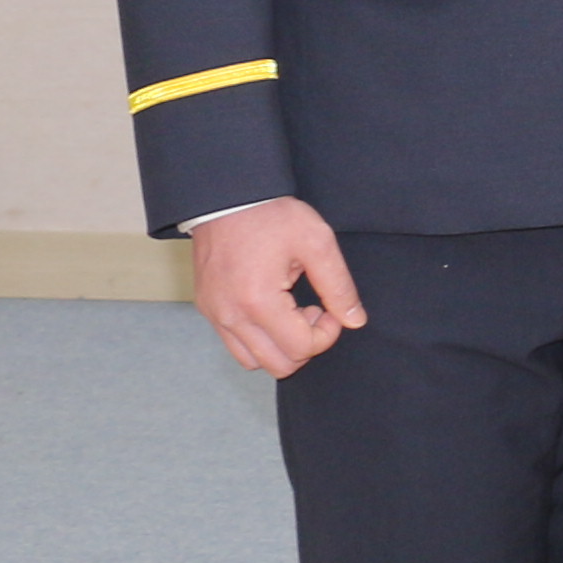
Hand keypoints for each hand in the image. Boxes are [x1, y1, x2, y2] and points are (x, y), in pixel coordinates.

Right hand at [189, 198, 363, 377]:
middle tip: (313, 311)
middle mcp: (230, 316)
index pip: (300, 348)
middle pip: (277, 365)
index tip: (329, 308)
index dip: (326, 334)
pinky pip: (235, 345)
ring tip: (292, 312)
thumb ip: (339, 286)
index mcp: (258, 301)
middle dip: (305, 345)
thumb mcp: (317, 243)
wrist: (227, 197)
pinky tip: (273, 309)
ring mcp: (214, 315)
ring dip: (280, 346)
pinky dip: (259, 340)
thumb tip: (355, 321)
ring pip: (253, 361)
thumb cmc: (271, 215)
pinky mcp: (207, 309)